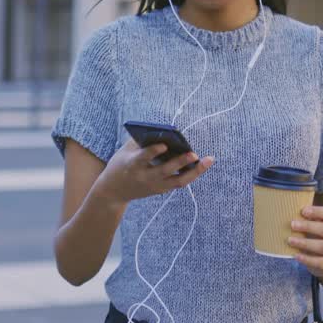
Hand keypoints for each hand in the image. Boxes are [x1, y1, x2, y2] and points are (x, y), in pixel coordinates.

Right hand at [93, 139, 214, 205]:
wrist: (113, 191)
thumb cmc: (120, 164)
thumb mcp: (125, 151)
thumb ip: (142, 141)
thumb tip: (164, 131)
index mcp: (132, 165)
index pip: (143, 158)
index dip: (153, 152)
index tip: (164, 145)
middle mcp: (145, 177)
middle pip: (165, 171)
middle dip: (180, 163)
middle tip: (193, 154)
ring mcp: (154, 186)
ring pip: (178, 181)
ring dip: (195, 171)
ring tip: (208, 159)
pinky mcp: (160, 190)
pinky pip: (179, 182)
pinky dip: (190, 173)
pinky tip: (201, 163)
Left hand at [288, 205, 322, 278]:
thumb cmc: (317, 238)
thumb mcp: (313, 228)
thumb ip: (302, 220)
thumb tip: (280, 212)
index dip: (317, 211)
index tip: (303, 211)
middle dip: (308, 226)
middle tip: (292, 224)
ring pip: (322, 246)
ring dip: (305, 243)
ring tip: (290, 240)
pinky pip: (320, 262)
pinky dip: (308, 259)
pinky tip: (296, 256)